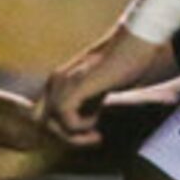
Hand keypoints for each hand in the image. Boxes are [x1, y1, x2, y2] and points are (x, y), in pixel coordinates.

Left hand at [39, 26, 173, 147]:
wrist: (137, 42)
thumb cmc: (126, 63)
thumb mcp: (99, 87)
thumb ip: (86, 102)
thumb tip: (82, 128)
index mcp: (58, 80)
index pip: (42, 115)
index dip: (61, 130)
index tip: (89, 132)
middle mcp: (55, 81)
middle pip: (41, 123)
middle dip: (65, 137)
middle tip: (93, 137)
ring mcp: (63, 82)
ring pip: (50, 125)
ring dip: (74, 136)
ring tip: (96, 133)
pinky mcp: (76, 85)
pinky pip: (67, 119)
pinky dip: (82, 126)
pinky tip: (98, 116)